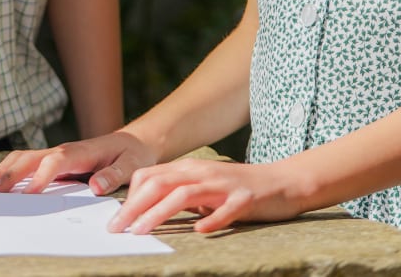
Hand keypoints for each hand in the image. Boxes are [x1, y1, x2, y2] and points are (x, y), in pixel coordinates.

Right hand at [0, 131, 155, 194]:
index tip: (28, 195)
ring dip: (2, 171)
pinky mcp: (54, 161)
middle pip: (28, 159)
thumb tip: (95, 185)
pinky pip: (26, 163)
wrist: (134, 141)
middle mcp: (62, 151)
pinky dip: (8, 170)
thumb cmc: (133, 154)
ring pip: (22, 159)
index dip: (39, 178)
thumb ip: (114, 175)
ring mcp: (56, 154)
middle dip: (9, 174)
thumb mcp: (132, 165)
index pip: (53, 163)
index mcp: (78, 152)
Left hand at [107, 157, 304, 234]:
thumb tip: (147, 210)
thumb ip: (179, 194)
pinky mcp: (245, 198)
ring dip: (159, 212)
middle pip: (160, 184)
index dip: (129, 198)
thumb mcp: (204, 187)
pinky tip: (198, 231)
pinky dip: (211, 219)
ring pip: (184, 194)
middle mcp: (202, 172)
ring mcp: (224, 184)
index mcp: (189, 169)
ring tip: (142, 231)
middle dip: (134, 207)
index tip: (117, 220)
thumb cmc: (238, 189)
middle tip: (117, 229)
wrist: (283, 182)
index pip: (150, 177)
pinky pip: (226, 209)